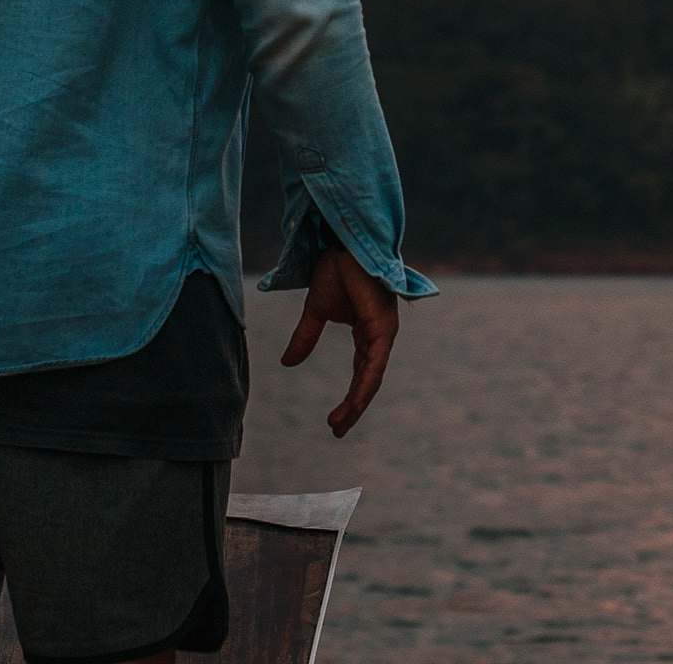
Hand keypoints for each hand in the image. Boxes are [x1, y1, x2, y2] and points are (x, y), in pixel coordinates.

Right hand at [281, 249, 402, 436]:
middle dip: (353, 407)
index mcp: (368, 334)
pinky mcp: (383, 326)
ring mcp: (384, 332)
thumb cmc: (336, 269)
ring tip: (340, 424)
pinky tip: (356, 402)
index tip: (333, 421)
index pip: (361, 373)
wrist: (343, 243)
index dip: (351, 398)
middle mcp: (380, 335)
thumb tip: (288, 363)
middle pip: (368, 380)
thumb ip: (306, 337)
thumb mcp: (316, 310)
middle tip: (336, 430)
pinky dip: (365, 383)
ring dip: (358, 402)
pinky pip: (375, 362)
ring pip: (373, 376)